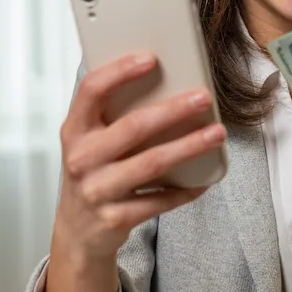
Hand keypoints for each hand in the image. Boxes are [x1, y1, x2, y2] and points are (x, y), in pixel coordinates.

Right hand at [43, 52, 225, 291]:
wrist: (77, 233)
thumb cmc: (92, 174)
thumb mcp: (90, 143)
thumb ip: (113, 116)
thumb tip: (164, 82)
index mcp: (75, 130)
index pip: (91, 90)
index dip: (119, 72)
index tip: (151, 59)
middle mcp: (82, 158)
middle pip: (133, 127)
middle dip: (173, 110)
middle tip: (203, 97)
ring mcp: (97, 190)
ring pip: (152, 163)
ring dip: (189, 146)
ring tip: (216, 133)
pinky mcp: (116, 218)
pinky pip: (160, 201)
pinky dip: (185, 189)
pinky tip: (204, 180)